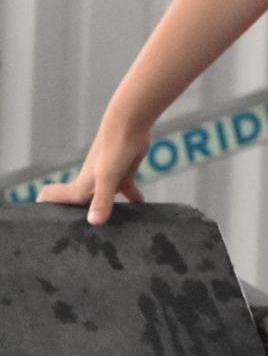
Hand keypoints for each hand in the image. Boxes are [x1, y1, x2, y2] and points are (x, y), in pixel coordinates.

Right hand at [35, 117, 149, 223]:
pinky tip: (140, 208)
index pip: (57, 195)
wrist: (129, 124)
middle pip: (80, 201)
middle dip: (78, 214)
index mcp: (82, 184)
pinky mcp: (124, 172)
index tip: (39, 217)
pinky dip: (132, 199)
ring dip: (107, 209)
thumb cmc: (113, 148)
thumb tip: (94, 222)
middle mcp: (92, 182)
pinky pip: (127, 190)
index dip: (48, 203)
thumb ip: (102, 200)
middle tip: (77, 232)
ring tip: (113, 227)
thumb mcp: (107, 177)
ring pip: (105, 198)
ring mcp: (108, 177)